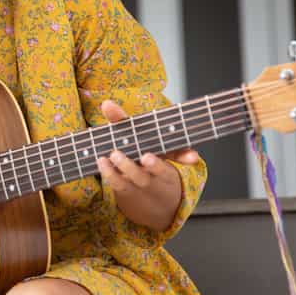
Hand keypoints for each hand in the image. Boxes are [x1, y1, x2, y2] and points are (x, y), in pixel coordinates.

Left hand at [95, 100, 199, 231]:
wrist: (139, 191)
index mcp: (165, 154)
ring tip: (115, 155)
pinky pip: (118, 183)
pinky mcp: (124, 188)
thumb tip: (106, 103)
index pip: (178, 153)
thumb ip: (120, 118)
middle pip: (160, 169)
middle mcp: (156, 170)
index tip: (193, 157)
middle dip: (156, 165)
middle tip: (147, 157)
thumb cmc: (135, 153)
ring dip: (127, 167)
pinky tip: (101, 162)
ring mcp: (141, 181)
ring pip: (137, 177)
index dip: (185, 155)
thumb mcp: (132, 135)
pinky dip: (109, 174)